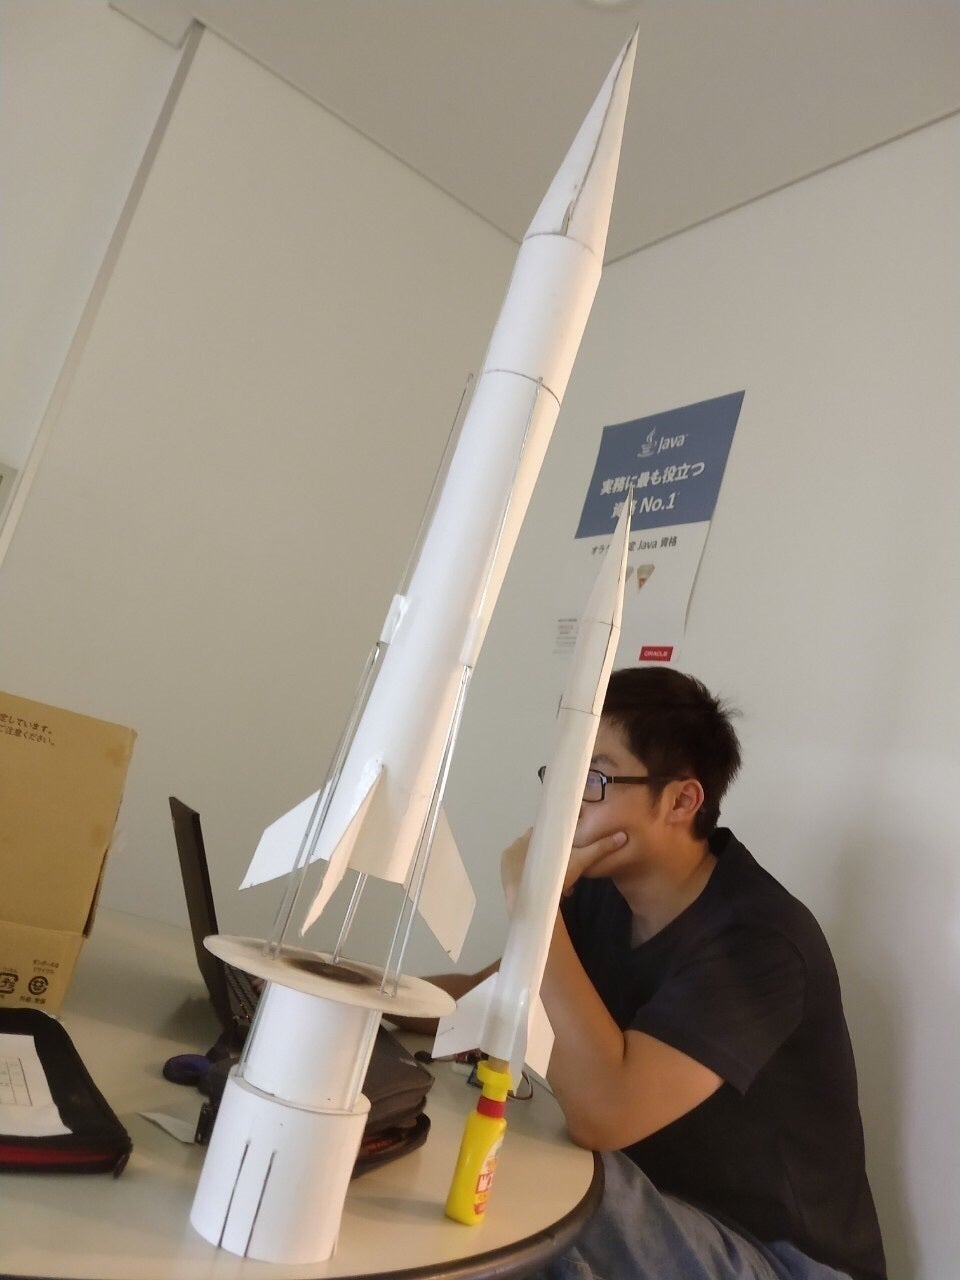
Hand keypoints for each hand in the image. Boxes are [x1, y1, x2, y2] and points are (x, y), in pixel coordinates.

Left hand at [499, 827, 627, 911]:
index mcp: (533, 835)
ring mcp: (508, 860)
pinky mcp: (505, 875)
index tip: (571, 855)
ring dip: (545, 871)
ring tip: (559, 886)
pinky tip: (546, 890)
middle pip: (540, 849)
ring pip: (531, 862)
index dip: (560, 844)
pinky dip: (533, 878)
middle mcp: (517, 843)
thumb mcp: (580, 861)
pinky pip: (522, 873)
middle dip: (554, 860)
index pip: (547, 834)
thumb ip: (600, 848)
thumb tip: (622, 836)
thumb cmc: (554, 877)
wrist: (531, 902)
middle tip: (568, 875)